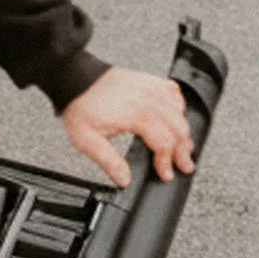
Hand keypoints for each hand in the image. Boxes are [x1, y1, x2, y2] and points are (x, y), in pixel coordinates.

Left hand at [60, 67, 194, 188]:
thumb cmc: (81, 104)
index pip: (164, 143)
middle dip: (183, 151)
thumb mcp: (88, 140)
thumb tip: (124, 180)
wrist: (74, 77)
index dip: (167, 162)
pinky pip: (174, 93)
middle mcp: (148, 99)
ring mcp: (150, 87)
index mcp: (136, 114)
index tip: (166, 174)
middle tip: (183, 165)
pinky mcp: (148, 80)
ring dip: (183, 131)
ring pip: (180, 112)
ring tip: (182, 147)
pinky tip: (176, 117)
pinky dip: (179, 108)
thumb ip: (109, 162)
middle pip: (178, 129)